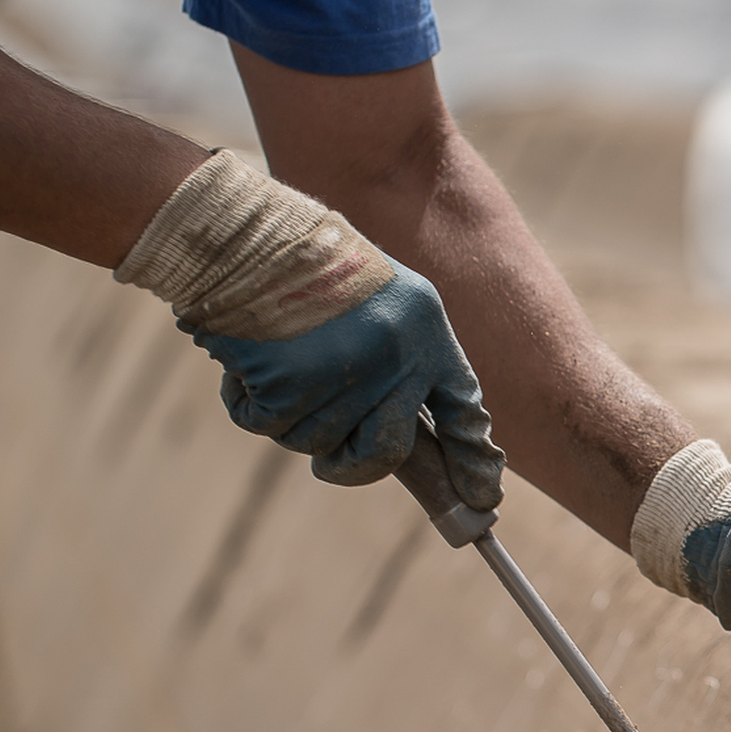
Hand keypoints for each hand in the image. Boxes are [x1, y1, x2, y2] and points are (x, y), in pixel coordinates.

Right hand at [188, 260, 504, 508]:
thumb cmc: (310, 263)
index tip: (483, 497)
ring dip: (291, 416)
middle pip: (387, 454)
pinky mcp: (291, 387)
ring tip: (278, 362)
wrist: (247, 234)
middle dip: (356, 466)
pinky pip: (269, 424)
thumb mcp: (383, 298)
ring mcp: (346, 377)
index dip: (474, 460)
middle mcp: (396, 359)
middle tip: (335, 462)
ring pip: (316, 441)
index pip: (464, 409)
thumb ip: (401, 360)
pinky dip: (249, 401)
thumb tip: (401, 438)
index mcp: (426, 331)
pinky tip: (247, 360)